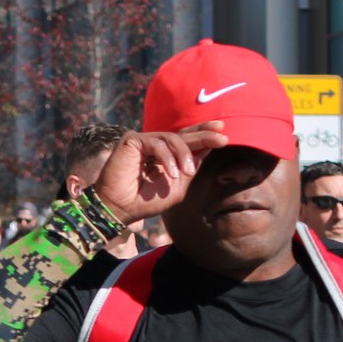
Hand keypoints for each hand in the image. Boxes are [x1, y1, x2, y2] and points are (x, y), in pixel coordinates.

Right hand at [91, 126, 228, 222]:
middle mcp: (155, 144)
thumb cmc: (146, 201)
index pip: (186, 140)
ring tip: (187, 173)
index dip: (203, 134)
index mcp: (166, 155)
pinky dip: (167, 158)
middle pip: (182, 134)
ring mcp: (143, 140)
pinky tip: (172, 173)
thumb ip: (191, 167)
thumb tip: (208, 148)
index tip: (222, 133)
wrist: (120, 208)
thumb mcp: (177, 186)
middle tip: (221, 137)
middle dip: (203, 135)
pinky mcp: (132, 140)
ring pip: (171, 138)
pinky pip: (156, 143)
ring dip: (184, 155)